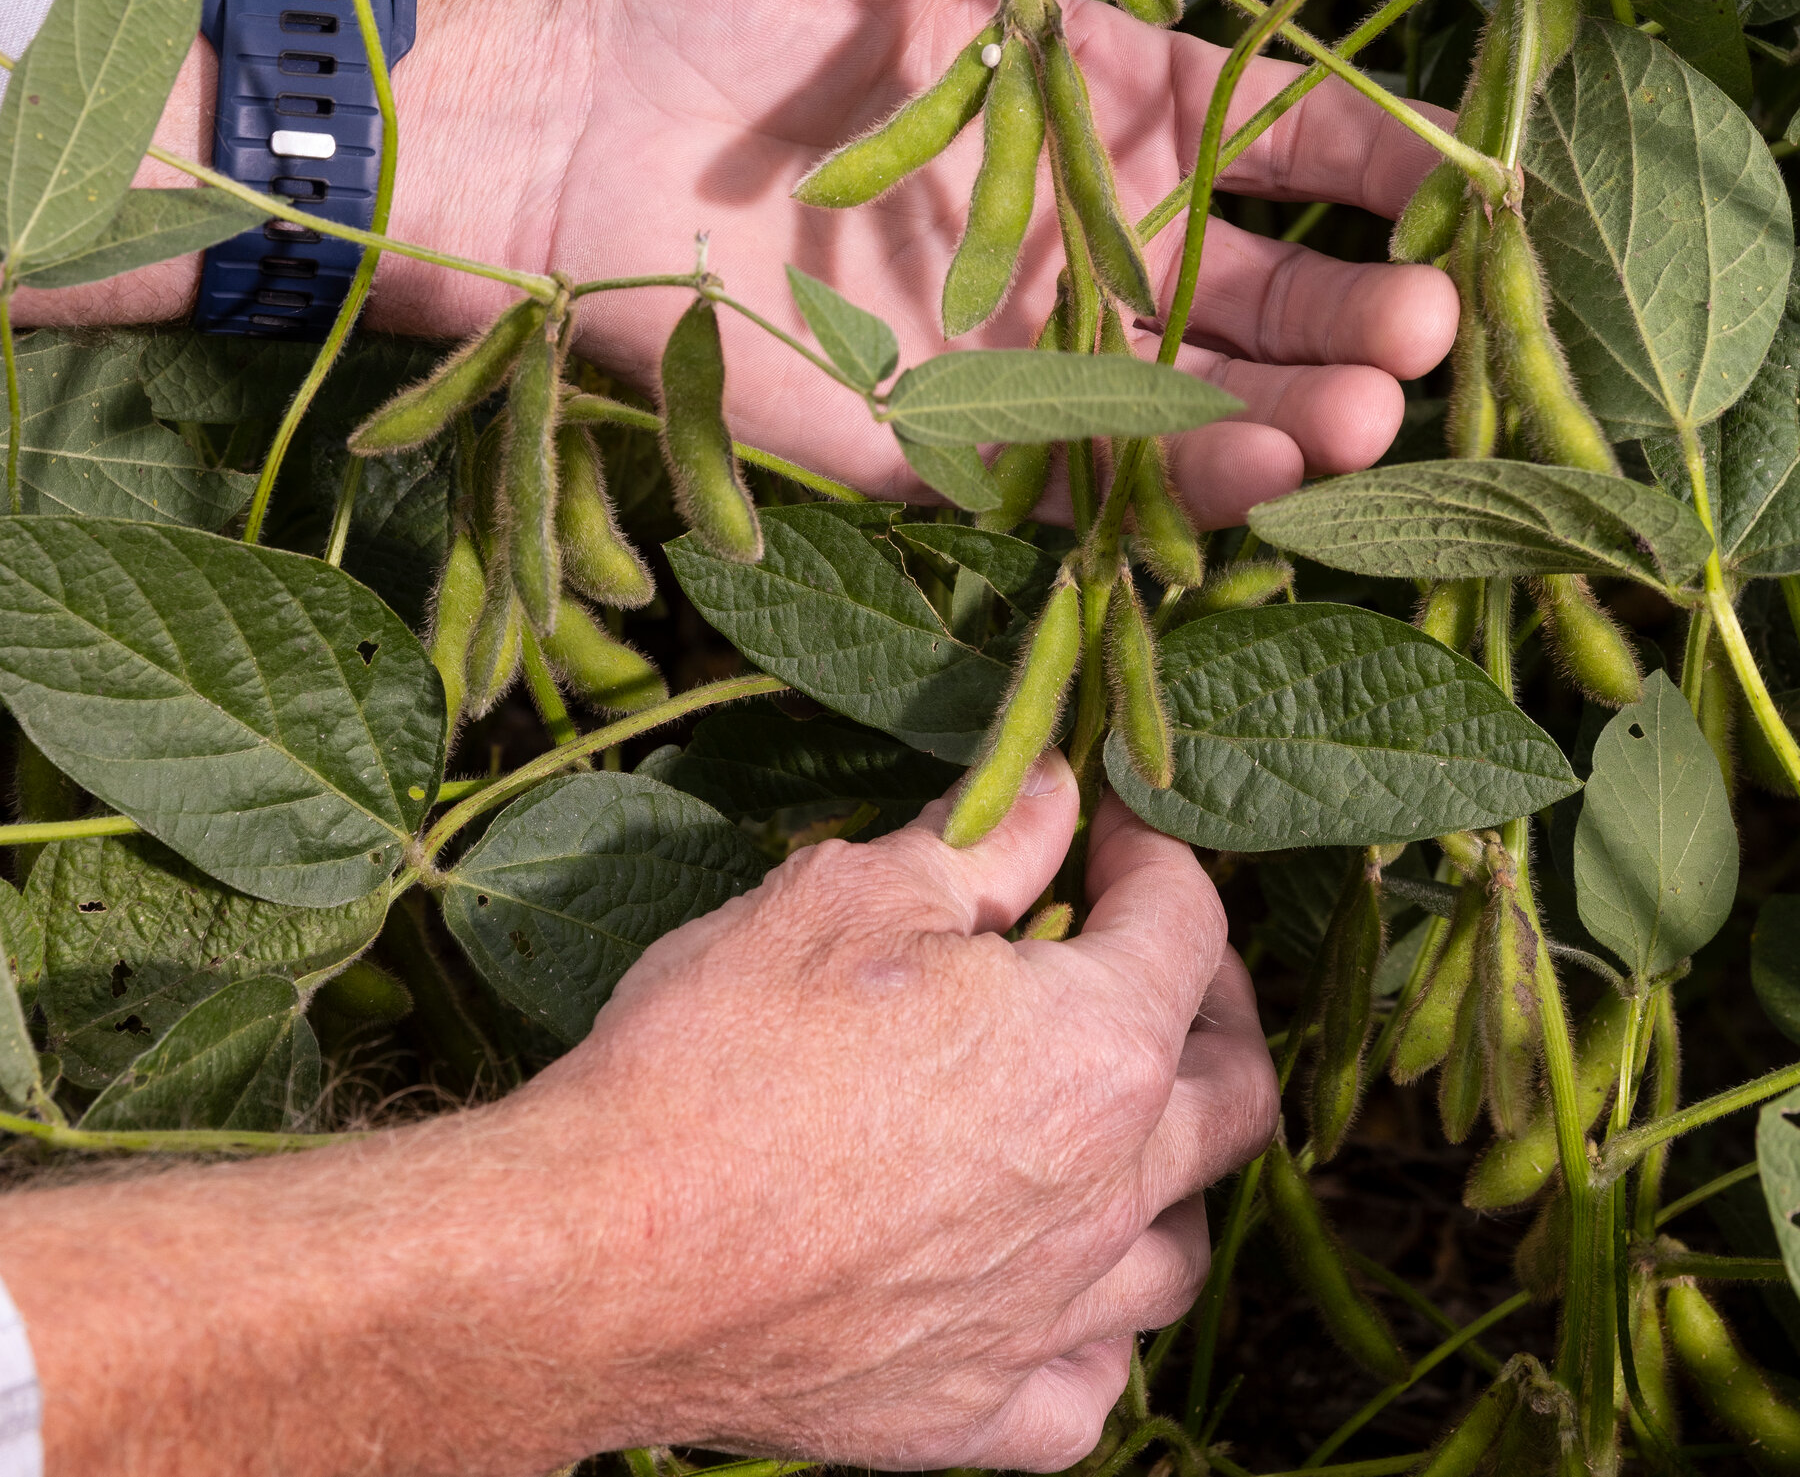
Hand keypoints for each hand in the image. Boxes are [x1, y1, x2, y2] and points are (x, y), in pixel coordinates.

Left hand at [17, 0, 1452, 524]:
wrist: (576, 100)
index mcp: (1087, 103)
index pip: (1263, 143)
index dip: (1360, 164)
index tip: (1449, 186)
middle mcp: (1068, 236)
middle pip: (1246, 291)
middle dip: (1349, 314)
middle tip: (1433, 334)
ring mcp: (1008, 347)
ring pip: (1183, 399)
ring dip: (1289, 412)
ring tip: (1375, 414)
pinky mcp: (938, 437)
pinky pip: (1074, 473)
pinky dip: (1168, 481)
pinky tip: (1262, 470)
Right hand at [522, 757, 1274, 1467]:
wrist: (598, 1253)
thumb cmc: (721, 1051)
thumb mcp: (850, 893)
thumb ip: (985, 841)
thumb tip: (1052, 787)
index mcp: (1094, 1047)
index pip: (1186, 925)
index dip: (1152, 854)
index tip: (1107, 828)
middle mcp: (1106, 1192)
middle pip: (1235, 1091)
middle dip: (1210, 1001)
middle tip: (1142, 954)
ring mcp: (1048, 1318)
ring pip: (1180, 1247)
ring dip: (1167, 1168)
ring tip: (1110, 1120)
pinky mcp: (976, 1414)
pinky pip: (1091, 1378)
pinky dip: (1091, 1322)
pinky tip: (1047, 1281)